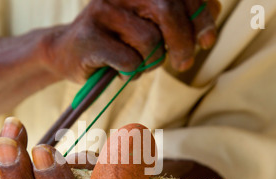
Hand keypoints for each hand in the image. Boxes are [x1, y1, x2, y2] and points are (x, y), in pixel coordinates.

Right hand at [47, 0, 220, 81]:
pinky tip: (120, 70)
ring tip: (137, 63)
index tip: (206, 40)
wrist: (67, 53)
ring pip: (149, 40)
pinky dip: (132, 73)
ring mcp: (103, 11)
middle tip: (183, 63)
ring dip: (150, 61)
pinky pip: (129, 61)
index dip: (201, 15)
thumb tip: (208, 25)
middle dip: (183, 42)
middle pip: (167, 9)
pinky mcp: (89, 37)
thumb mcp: (148, 26)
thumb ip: (175, 21)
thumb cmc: (116, 42)